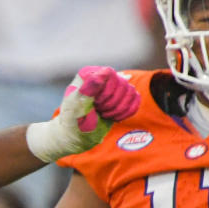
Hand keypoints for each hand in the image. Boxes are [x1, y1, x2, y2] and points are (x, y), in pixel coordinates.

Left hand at [25, 66, 139, 161]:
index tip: (95, 104)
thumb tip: (105, 71)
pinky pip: (135, 99)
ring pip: (131, 91)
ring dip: (119, 109)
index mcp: (88, 74)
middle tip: (99, 111)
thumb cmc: (72, 122)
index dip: (107, 93)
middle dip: (112, 103)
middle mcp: (101, 77)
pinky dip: (127, 112)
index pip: (110, 75)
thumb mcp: (77, 107)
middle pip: (123, 84)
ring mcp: (112, 87)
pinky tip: (114, 117)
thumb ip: (89, 89)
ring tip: (104, 114)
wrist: (74, 136)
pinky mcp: (120, 97)